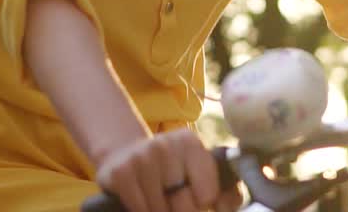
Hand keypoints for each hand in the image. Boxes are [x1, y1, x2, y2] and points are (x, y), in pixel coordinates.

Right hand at [95, 129, 240, 211]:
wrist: (126, 156)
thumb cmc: (171, 170)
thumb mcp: (199, 172)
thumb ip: (225, 192)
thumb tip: (226, 208)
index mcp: (190, 143)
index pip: (207, 195)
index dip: (202, 204)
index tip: (195, 196)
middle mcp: (165, 144)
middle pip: (184, 206)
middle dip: (181, 210)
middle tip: (174, 198)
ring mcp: (141, 157)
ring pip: (161, 210)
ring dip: (161, 210)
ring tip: (157, 196)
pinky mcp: (121, 173)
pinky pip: (141, 210)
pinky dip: (143, 210)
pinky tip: (142, 197)